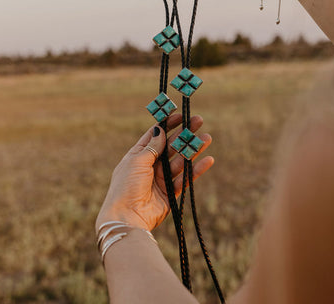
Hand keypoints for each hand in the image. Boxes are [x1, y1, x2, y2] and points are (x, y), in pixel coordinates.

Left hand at [96, 114, 213, 232]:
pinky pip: (186, 178)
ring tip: (207, 138)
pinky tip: (208, 160)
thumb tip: (160, 130)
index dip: (167, 124)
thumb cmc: (126, 187)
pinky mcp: (170, 193)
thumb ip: (152, 147)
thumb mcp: (137, 162)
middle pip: (170, 146)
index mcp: (137, 156)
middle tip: (199, 121)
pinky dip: (197, 169)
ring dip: (193, 149)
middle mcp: (150, 166)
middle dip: (184, 134)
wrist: (126, 218)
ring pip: (180, 161)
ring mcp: (161, 180)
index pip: (155, 136)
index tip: (180, 114)